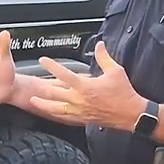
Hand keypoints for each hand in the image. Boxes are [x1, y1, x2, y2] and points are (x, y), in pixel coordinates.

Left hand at [29, 42, 146, 130]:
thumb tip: (100, 44)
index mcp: (85, 87)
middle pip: (54, 94)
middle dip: (41, 88)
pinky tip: (51, 113)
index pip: (64, 74)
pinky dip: (56, 115)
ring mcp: (80, 111)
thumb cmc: (124, 92)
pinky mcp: (83, 118)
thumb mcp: (115, 71)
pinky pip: (66, 117)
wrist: (130, 114)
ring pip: (56, 109)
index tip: (43, 60)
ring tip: (34, 101)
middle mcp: (79, 99)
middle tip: (32, 83)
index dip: (52, 66)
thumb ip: (104, 57)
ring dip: (44, 105)